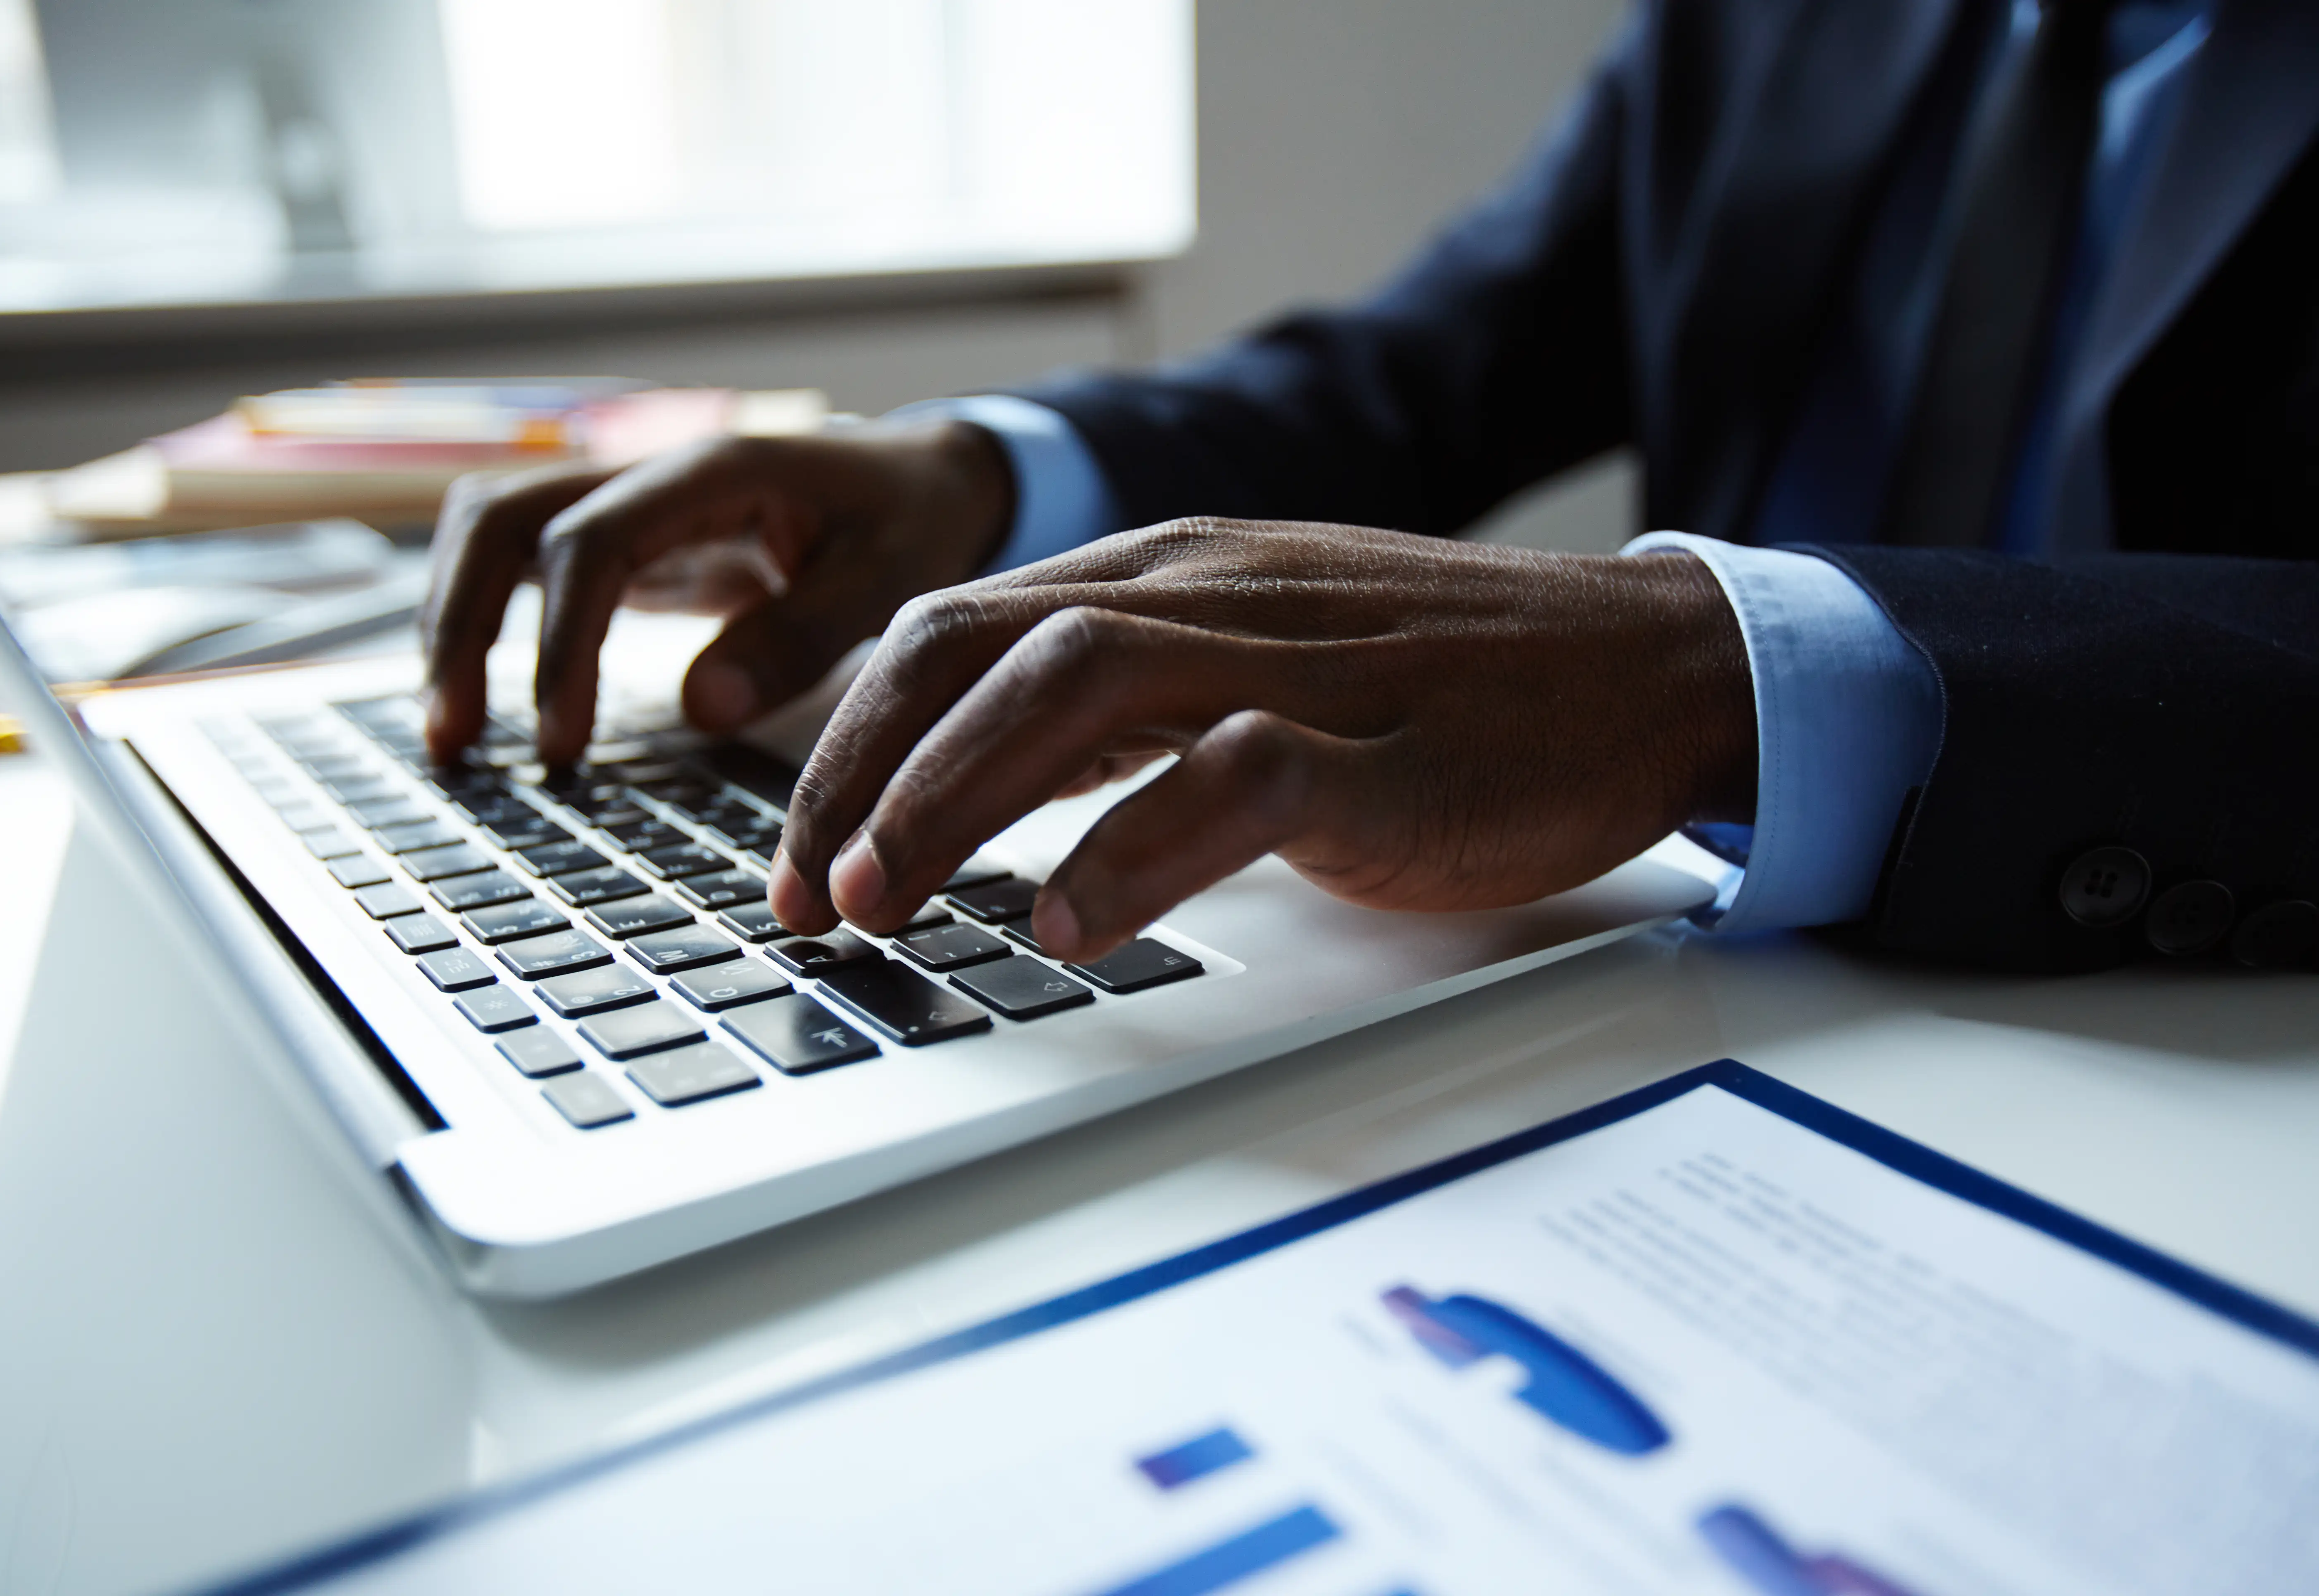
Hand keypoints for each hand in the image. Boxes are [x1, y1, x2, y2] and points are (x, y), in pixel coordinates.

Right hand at [418, 421, 1015, 765]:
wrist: (923, 479)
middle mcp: (648, 473)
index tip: (562, 742)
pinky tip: (479, 696)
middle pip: (501, 519)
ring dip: (453, 618)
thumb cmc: (910, 523)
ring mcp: (624, 499)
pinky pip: (523, 558)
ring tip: (450, 731)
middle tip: (456, 742)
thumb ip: (801, 637)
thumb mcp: (888, 581)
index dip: (560, 643)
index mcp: (712, 473)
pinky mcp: (621, 536)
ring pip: (489, 526)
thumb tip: (700, 709)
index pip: (589, 543)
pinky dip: (483, 616)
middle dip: (462, 626)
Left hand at [770, 519, 1756, 962]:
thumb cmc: (1437, 681)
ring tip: (885, 900)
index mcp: (1166, 574)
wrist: (1639, 664)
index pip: (952, 630)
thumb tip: (976, 787)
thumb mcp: (1249, 659)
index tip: (795, 851)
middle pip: (977, 647)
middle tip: (803, 895)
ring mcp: (1295, 663)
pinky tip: (1069, 925)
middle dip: (861, 771)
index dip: (847, 739)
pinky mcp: (1380, 748)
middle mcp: (1206, 594)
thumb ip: (1120, 703)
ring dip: (953, 796)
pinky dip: (1135, 846)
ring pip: (1073, 685)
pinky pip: (1235, 776)